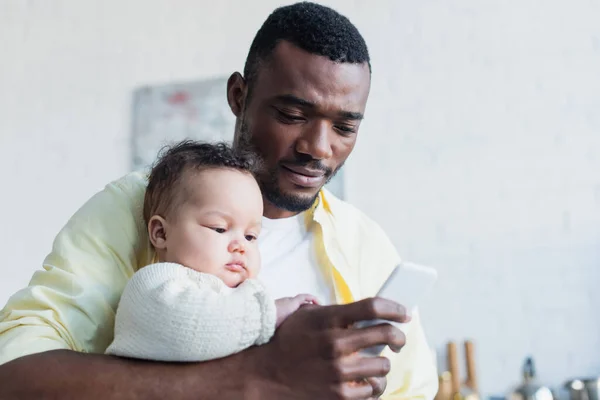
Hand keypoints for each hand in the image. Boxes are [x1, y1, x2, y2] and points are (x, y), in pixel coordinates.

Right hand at [248, 297, 408, 399]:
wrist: (265, 375)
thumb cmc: (287, 342)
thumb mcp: (306, 317)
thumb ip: (335, 312)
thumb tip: (367, 311)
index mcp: (328, 319)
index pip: (372, 306)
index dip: (394, 308)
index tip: (404, 312)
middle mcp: (335, 343)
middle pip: (386, 334)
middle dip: (399, 336)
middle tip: (399, 339)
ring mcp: (339, 372)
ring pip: (383, 366)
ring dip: (383, 364)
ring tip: (376, 364)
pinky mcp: (339, 395)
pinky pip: (373, 390)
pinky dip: (372, 386)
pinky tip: (366, 381)